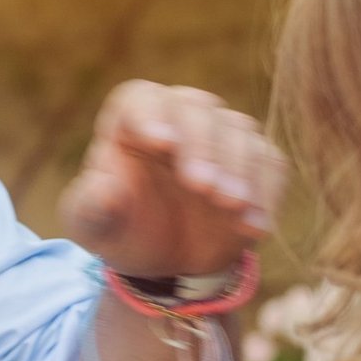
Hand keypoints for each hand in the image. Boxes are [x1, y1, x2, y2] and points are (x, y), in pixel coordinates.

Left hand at [61, 81, 287, 279]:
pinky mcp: (257, 161)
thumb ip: (91, 208)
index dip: (151, 114)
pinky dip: (266, 193)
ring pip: (239, 133)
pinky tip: (254, 225)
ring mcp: (223, 135)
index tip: (161, 142)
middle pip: (197, 111)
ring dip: (239, 170)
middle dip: (204, 148)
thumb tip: (102, 188)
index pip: (141, 99)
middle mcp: (180, 116)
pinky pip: (270, 165)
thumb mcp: (95, 227)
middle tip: (204, 187)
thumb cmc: (124, 230)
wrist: (167, 260)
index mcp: (132, 119)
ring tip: (232, 207)